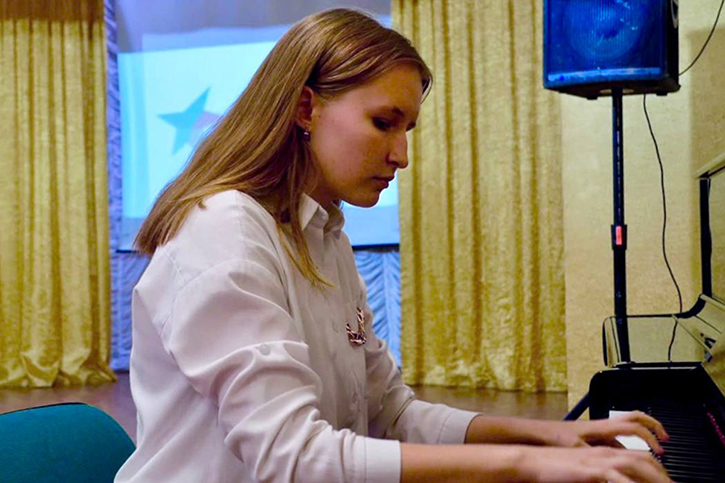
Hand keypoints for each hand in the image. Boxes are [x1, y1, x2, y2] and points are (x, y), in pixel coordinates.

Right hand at [517, 445, 671, 482]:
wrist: (531, 459)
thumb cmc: (551, 464)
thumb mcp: (580, 466)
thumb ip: (598, 471)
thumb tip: (612, 477)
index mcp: (604, 449)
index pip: (640, 455)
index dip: (658, 466)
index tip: (666, 479)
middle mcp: (605, 451)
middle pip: (645, 458)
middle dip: (663, 473)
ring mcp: (599, 458)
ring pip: (638, 464)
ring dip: (655, 477)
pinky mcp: (592, 469)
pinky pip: (620, 477)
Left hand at [542, 411, 669, 454]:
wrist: (537, 433)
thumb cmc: (553, 436)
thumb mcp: (576, 447)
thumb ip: (595, 454)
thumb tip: (613, 461)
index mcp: (602, 426)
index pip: (634, 426)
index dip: (650, 436)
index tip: (660, 449)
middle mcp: (602, 425)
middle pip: (635, 417)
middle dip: (653, 425)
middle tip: (665, 437)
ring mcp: (598, 430)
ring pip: (626, 428)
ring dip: (640, 436)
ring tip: (650, 451)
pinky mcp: (592, 437)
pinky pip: (615, 439)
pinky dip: (625, 446)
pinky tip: (625, 460)